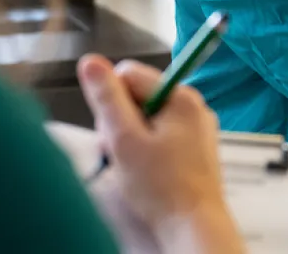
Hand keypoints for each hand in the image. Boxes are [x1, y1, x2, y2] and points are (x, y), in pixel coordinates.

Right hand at [78, 54, 241, 249]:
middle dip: (120, 122)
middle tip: (122, 152)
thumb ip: (106, 98)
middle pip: (137, 96)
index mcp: (179, 96)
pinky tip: (145, 170)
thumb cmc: (162, 187)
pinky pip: (160, 135)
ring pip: (146, 117)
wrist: (193, 225)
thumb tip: (91, 62)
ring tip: (133, 165)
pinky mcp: (194, 146)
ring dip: (131, 138)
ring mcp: (196, 127)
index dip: (111, 100)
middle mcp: (192, 105)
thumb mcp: (124, 139)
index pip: (129, 74)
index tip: (113, 130)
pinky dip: (146, 149)